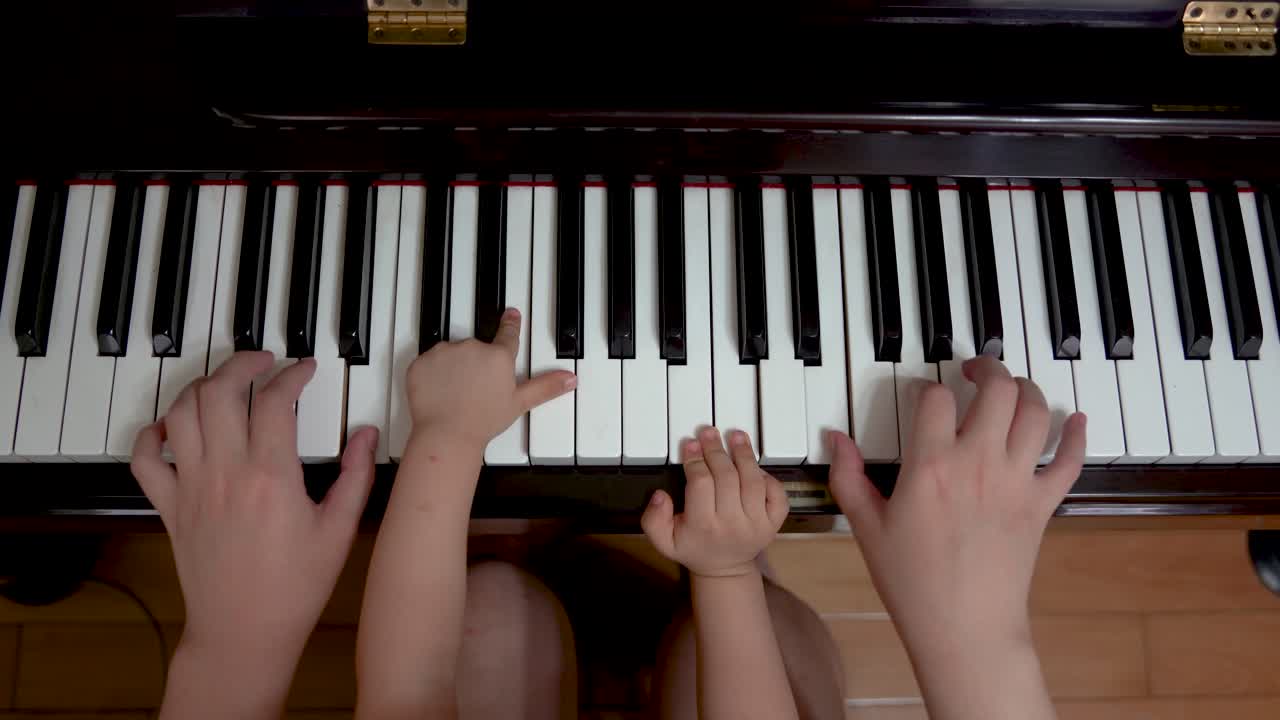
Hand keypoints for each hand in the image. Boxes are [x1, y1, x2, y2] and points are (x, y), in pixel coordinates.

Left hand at [131, 352, 376, 663]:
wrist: (243, 632)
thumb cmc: (295, 588)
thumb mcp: (341, 530)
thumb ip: (357, 475)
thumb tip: (366, 433)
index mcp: (271, 477)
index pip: (274, 400)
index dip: (292, 374)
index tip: (305, 370)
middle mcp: (225, 474)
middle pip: (219, 391)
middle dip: (242, 363)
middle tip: (263, 361)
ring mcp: (191, 488)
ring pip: (181, 412)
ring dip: (201, 386)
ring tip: (226, 383)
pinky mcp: (169, 507)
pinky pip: (145, 458)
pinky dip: (154, 432)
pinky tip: (174, 425)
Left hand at [406, 307, 575, 452]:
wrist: (446, 434)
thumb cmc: (483, 421)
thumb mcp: (519, 403)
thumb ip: (545, 386)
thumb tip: (570, 379)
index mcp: (498, 356)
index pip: (508, 333)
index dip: (511, 323)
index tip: (511, 313)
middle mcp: (472, 347)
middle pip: (477, 348)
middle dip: (476, 363)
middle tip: (475, 388)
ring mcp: (445, 352)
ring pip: (451, 354)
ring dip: (453, 367)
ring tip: (456, 393)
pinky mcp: (422, 361)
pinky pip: (429, 363)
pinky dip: (432, 374)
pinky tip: (438, 392)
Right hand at [642, 427, 789, 577]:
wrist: (724, 569)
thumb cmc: (693, 548)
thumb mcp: (663, 541)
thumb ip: (653, 520)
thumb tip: (661, 495)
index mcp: (704, 526)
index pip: (701, 484)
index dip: (695, 459)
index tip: (690, 444)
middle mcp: (733, 524)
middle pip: (727, 477)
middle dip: (717, 451)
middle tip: (709, 433)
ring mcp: (757, 524)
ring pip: (753, 481)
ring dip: (744, 455)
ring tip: (736, 436)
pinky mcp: (774, 523)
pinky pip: (777, 494)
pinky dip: (769, 477)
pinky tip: (754, 465)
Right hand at [828, 356, 1085, 654]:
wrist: (965, 628)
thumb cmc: (912, 583)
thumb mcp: (867, 527)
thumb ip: (848, 476)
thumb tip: (835, 438)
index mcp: (931, 465)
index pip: (934, 397)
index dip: (926, 387)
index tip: (921, 396)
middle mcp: (978, 462)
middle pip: (997, 389)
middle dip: (987, 368)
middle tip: (974, 370)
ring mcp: (1016, 481)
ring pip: (1036, 411)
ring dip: (1026, 388)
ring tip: (1012, 388)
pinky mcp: (1043, 503)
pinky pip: (1070, 460)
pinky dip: (1077, 434)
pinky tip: (1077, 419)